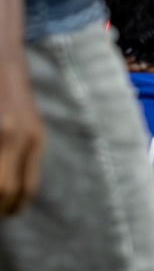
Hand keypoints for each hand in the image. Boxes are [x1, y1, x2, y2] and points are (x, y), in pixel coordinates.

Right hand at [0, 57, 43, 215]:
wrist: (2, 57)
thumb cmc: (12, 94)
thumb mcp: (29, 123)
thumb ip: (26, 152)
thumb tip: (16, 190)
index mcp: (34, 139)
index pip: (26, 187)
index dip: (14, 206)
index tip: (8, 213)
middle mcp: (15, 138)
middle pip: (4, 191)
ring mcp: (0, 132)